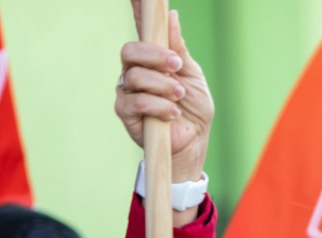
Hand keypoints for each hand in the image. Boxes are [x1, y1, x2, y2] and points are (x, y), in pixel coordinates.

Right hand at [117, 3, 212, 223]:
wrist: (194, 141)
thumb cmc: (194, 108)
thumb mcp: (191, 75)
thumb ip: (178, 48)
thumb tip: (172, 15)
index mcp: (152, 58)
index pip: (141, 29)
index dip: (139, 10)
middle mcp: (136, 71)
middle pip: (130, 51)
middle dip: (154, 56)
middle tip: (176, 66)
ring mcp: (128, 91)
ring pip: (134, 76)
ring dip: (162, 86)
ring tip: (178, 97)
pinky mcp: (126, 114)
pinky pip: (134, 102)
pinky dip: (157, 106)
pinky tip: (172, 113)